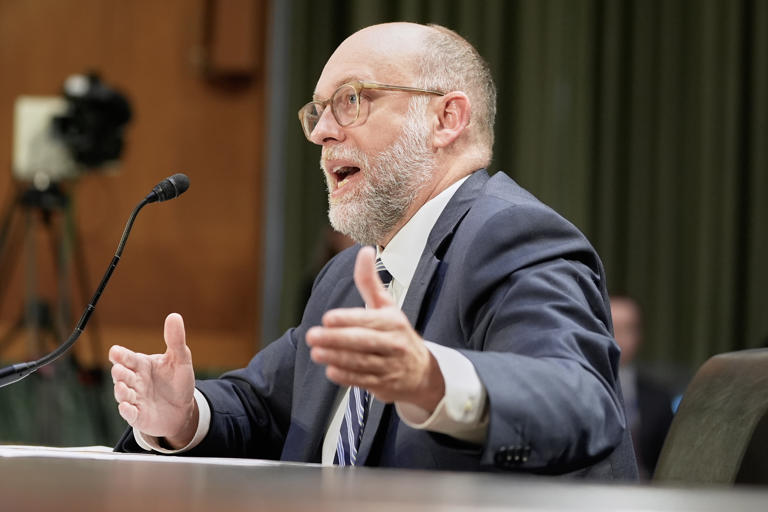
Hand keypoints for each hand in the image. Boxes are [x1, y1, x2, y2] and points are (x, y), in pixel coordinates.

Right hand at [109, 313, 196, 448]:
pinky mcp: (139, 416)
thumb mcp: (180, 359)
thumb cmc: (177, 383)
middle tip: (119, 370)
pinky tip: (127, 407)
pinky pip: (130, 414)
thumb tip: (174, 316)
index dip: (121, 355)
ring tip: (123, 387)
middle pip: (122, 376)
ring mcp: (135, 399)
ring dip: (121, 391)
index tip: (115, 351)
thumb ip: (176, 339)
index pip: (128, 358)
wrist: (183, 410)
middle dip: (120, 373)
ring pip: (123, 394)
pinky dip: (127, 411)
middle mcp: (136, 381)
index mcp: (142, 365)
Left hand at [306, 246, 444, 411]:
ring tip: (315, 352)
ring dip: (336, 357)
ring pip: (360, 362)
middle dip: (336, 339)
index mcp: (393, 322)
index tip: (328, 318)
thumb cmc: (398, 334)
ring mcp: (389, 366)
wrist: (423, 373)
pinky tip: (331, 370)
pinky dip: (346, 377)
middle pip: (363, 341)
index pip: (369, 320)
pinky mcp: (383, 385)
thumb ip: (370, 281)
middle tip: (312, 336)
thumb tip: (364, 251)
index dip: (348, 320)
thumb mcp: (386, 306)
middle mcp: (393, 344)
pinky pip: (362, 380)